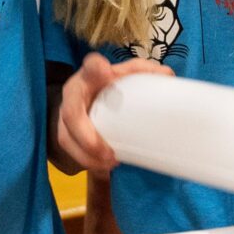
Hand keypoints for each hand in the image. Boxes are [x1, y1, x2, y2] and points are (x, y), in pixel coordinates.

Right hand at [54, 51, 170, 171]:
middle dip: (87, 136)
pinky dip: (86, 161)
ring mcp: (66, 113)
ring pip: (67, 137)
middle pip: (71, 113)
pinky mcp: (66, 132)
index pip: (90, 67)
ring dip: (87, 155)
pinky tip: (102, 167)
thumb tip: (168, 76)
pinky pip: (70, 150)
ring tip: (110, 163)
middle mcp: (74, 93)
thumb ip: (146, 73)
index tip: (104, 70)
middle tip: (109, 154)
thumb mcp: (129, 76)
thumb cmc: (112, 85)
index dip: (95, 69)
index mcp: (92, 75)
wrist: (90, 98)